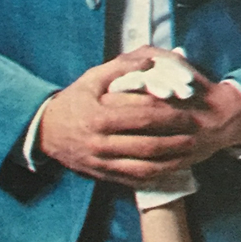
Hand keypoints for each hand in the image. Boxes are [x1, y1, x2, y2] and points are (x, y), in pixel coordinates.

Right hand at [39, 47, 240, 187]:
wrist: (44, 132)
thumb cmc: (73, 101)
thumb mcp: (91, 78)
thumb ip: (121, 67)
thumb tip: (150, 61)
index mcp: (100, 116)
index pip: (143, 116)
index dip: (169, 114)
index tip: (188, 110)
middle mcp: (101, 143)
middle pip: (148, 143)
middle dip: (176, 138)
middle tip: (196, 131)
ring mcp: (102, 163)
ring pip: (144, 167)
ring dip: (171, 160)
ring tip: (189, 151)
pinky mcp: (103, 175)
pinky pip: (134, 180)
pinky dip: (156, 175)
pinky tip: (171, 167)